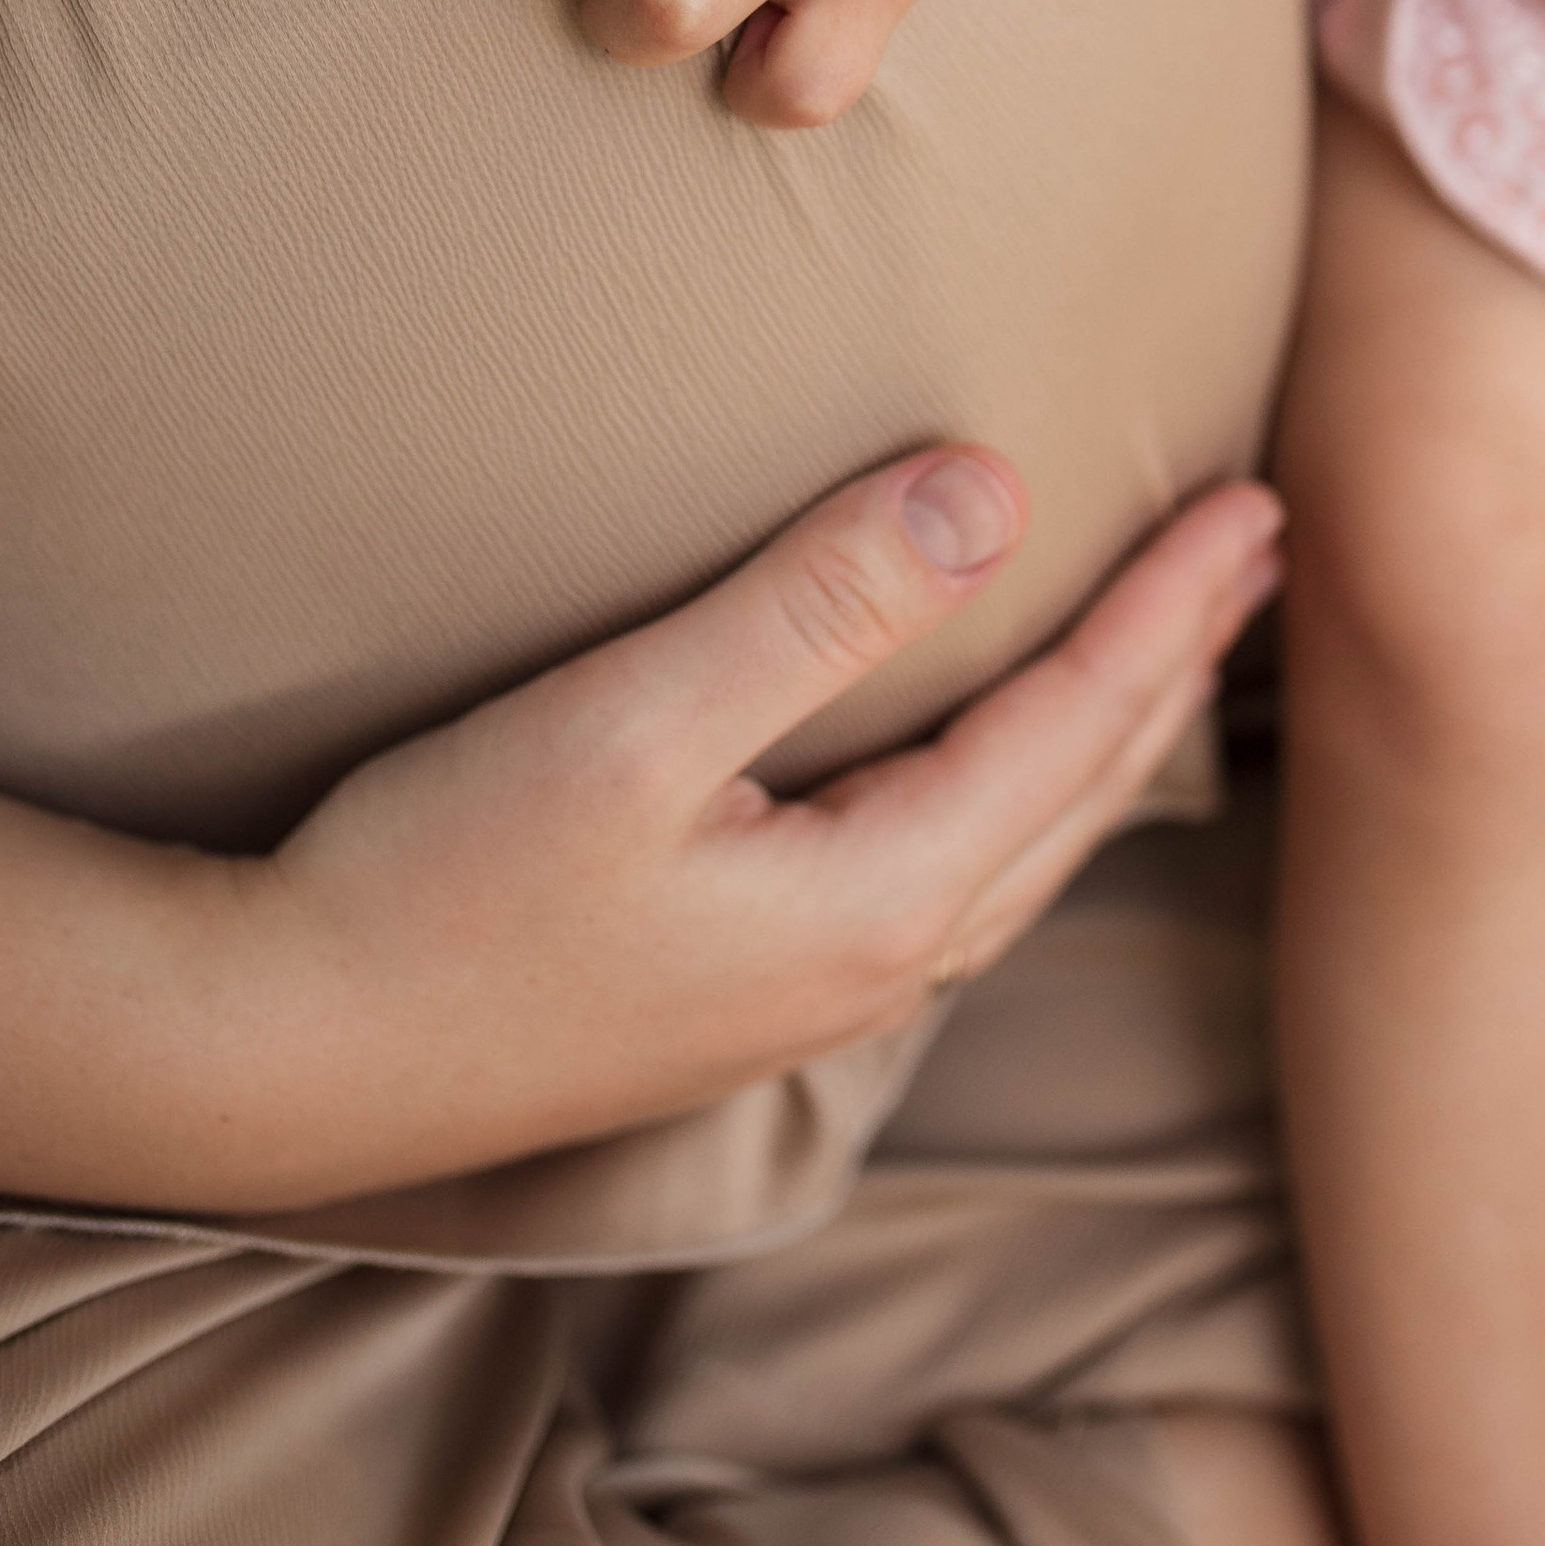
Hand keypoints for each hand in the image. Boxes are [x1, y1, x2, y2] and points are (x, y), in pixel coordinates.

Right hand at [239, 453, 1282, 1207]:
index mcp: (884, 898)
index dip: (1172, 607)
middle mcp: (879, 966)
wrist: (285, 1053)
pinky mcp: (748, 993)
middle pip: (1083, 793)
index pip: (1080, 725)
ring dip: (1109, 734)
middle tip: (1255, 549)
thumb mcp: (635, 719)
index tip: (1258, 502)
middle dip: (1174, 665)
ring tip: (1162, 646)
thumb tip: (997, 492)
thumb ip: (820, 606)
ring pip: (1025, 846)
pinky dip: (1019, 791)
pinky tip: (993, 767)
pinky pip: (953, 874)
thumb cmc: (443, 880)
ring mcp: (814, 996)